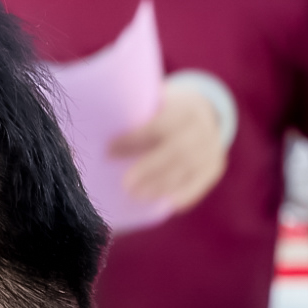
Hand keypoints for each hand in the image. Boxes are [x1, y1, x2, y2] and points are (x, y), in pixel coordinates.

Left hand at [111, 75, 235, 216]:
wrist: (202, 111)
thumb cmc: (162, 111)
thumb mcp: (153, 104)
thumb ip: (132, 115)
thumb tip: (91, 135)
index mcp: (184, 106)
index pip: (161, 123)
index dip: (135, 138)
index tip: (109, 151)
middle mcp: (203, 126)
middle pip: (177, 150)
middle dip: (150, 168)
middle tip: (125, 184)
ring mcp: (213, 147)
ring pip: (187, 169)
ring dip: (161, 185)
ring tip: (136, 195)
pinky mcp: (215, 166)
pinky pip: (198, 185)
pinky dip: (181, 195)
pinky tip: (164, 204)